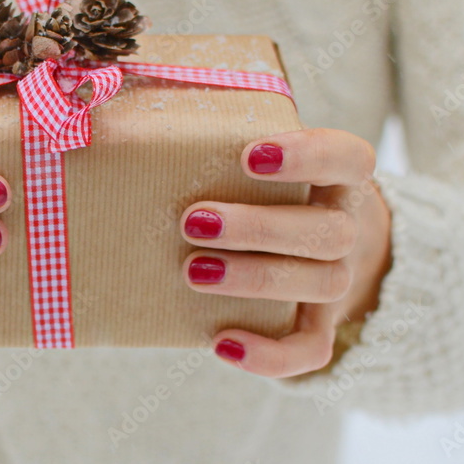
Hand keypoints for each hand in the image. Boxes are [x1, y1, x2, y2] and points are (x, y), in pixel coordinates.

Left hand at [179, 128, 391, 377]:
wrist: (317, 248)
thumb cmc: (266, 191)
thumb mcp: (259, 159)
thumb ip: (216, 137)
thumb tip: (115, 107)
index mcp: (338, 177)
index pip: (347, 158)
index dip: (309, 155)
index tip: (250, 155)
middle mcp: (348, 226)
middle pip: (326, 231)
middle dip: (258, 227)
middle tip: (192, 220)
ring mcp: (339, 279)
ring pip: (319, 283)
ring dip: (255, 278)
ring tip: (192, 270)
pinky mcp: (321, 325)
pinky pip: (311, 349)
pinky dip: (271, 355)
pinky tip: (221, 343)